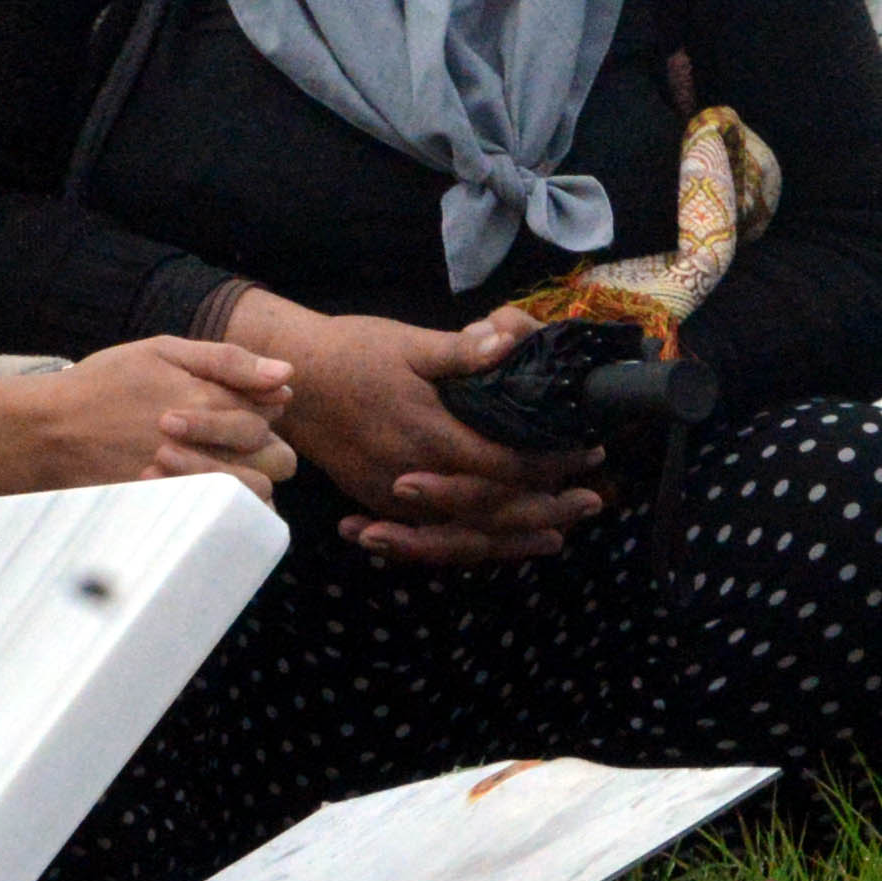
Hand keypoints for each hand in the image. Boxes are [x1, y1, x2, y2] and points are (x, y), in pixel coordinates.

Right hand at [0, 334, 293, 496]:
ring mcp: (188, 482)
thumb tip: (286, 375)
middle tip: (232, 442)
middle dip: (266, 450)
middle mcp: (204, 445)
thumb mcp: (162, 352)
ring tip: (217, 466)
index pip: (269, 415)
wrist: (46, 431)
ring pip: (256, 495)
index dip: (261, 410)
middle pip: (277, 460)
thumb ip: (227, 361)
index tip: (235, 405)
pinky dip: (223, 506)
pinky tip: (203, 490)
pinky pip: (223, 519)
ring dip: (248, 480)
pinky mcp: (172, 508)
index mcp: (206, 401)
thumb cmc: (103, 384)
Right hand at [225, 294, 606, 564]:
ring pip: (463, 533)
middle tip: (594, 502)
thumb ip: (461, 351)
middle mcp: (413, 477)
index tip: (589, 452)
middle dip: (547, 510)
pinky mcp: (378, 501)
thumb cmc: (350, 354)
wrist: (287, 382)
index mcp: (428, 435)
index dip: (550, 463)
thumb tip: (510, 338)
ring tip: (557, 534)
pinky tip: (497, 540)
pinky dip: (471, 542)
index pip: (504, 464)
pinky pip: (432, 536)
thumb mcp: (407, 343)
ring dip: (515, 536)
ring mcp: (392, 496)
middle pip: (493, 510)